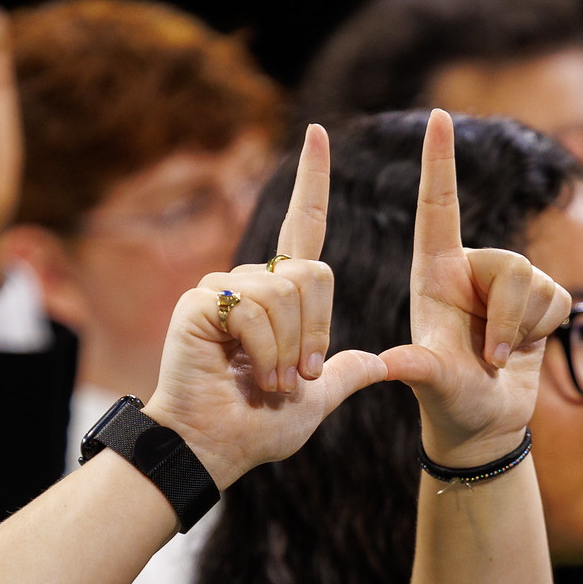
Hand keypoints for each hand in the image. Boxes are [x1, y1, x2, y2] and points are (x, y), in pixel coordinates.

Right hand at [141, 125, 387, 489]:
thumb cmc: (254, 429)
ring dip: (290, 352)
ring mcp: (220, 289)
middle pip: (313, 272)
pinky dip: (267, 353)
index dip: (313, 182)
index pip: (303, 227)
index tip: (319, 132)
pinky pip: (256, 311)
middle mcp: (247, 283)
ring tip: (269, 383)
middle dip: (317, 332)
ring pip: (288, 293)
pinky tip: (250, 376)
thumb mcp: (316, 400)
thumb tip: (382, 363)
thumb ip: (345, 375)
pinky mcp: (199, 303)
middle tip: (297, 377)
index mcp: (276, 298)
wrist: (213, 451)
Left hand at [376, 110, 573, 465]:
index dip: (440, 161)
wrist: (484, 425)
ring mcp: (505, 283)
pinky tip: (524, 346)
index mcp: (433, 273)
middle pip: (512, 264)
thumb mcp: (430, 383)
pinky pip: (559, 299)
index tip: (438, 114)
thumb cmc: (448, 401)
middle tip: (491, 353)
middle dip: (511, 315)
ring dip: (525, 327)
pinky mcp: (539, 300)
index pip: (439, 206)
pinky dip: (545, 329)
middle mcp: (470, 268)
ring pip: (537, 282)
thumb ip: (417, 368)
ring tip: (500, 354)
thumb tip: (389, 365)